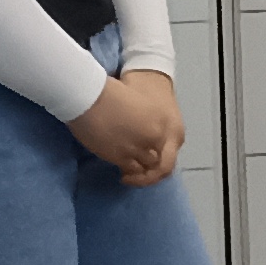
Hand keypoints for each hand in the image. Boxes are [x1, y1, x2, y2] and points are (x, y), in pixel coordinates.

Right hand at [67, 70, 181, 184]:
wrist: (93, 96)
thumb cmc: (117, 91)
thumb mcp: (146, 103)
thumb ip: (153, 121)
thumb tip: (149, 135)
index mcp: (169, 122)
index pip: (172, 147)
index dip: (162, 153)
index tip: (152, 155)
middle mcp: (159, 137)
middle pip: (163, 162)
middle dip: (153, 168)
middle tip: (143, 171)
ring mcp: (142, 148)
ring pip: (148, 168)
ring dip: (141, 172)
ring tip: (131, 173)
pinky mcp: (124, 157)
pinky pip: (132, 171)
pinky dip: (129, 174)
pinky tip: (122, 174)